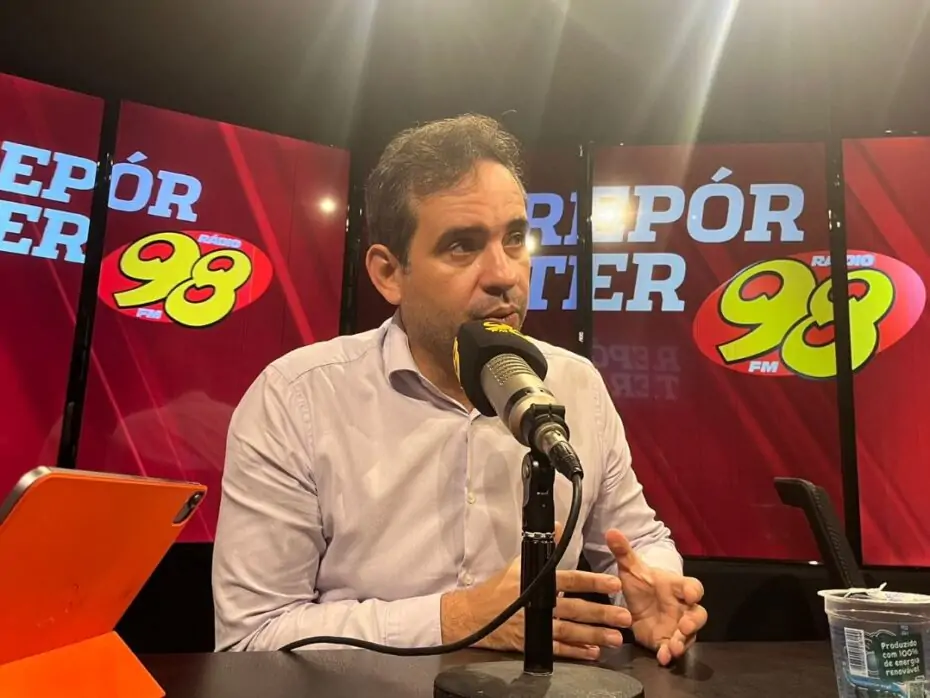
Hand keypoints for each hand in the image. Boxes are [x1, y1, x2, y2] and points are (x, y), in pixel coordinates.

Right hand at [441, 524, 631, 660]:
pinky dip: (576, 651)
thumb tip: (559, 526)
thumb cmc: (500, 587)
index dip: (593, 582)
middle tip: (625, 617)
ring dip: (594, 635)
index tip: (614, 584)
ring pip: (571, 631)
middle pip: (576, 608)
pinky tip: (593, 652)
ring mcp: (537, 626)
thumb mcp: (521, 562)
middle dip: (602, 613)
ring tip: (615, 638)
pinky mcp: (533, 643)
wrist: (476, 614)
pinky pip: (558, 648)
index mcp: (540, 581)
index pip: (571, 580)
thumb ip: (545, 546)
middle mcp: (541, 604)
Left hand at [606, 529, 706, 665]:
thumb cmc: (641, 582)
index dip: (693, 590)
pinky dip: (669, 654)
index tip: (691, 594)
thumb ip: (623, 551)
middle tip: (685, 626)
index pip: (693, 586)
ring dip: (683, 642)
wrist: (638, 600)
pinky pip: (672, 649)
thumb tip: (611, 531)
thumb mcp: (630, 567)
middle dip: (695, 621)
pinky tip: (663, 658)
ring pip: (689, 636)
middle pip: (698, 614)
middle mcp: (682, 607)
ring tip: (673, 647)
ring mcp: (677, 626)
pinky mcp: (666, 640)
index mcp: (676, 587)